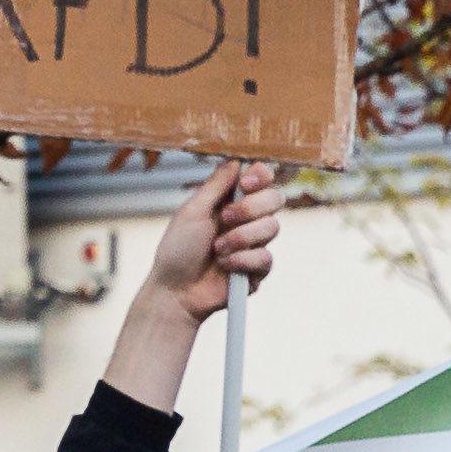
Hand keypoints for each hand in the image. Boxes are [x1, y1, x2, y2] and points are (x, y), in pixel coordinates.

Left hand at [104, 163, 284, 411]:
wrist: (175, 290)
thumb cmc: (177, 250)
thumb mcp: (191, 212)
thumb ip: (215, 187)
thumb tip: (236, 161)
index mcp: (232, 201)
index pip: (262, 179)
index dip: (261, 176)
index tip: (246, 183)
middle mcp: (248, 219)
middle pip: (275, 198)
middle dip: (249, 208)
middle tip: (224, 220)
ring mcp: (256, 243)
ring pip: (273, 227)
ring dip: (240, 238)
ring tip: (217, 250)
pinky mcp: (259, 269)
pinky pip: (266, 257)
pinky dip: (241, 261)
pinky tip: (224, 266)